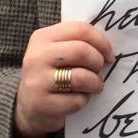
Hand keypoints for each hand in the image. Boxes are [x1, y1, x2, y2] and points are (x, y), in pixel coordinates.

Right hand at [14, 21, 114, 137]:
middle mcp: (37, 56)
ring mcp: (37, 81)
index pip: (79, 29)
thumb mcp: (58, 52)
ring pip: (81, 77)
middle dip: (97, 62)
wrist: (28, 107)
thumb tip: (107, 46)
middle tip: (99, 71)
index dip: (101, 41)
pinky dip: (83, 101)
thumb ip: (77, 43)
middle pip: (81, 51)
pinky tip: (76, 100)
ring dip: (95, 83)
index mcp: (42, 37)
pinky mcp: (42, 104)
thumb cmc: (52, 75)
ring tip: (93, 86)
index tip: (109, 54)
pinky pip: (76, 100)